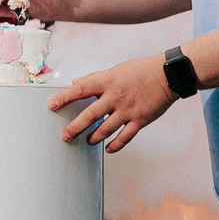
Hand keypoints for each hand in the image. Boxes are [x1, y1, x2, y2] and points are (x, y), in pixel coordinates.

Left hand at [50, 54, 177, 152]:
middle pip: (90, 115)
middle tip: (65, 136)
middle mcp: (116, 97)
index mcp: (108, 82)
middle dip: (75, 127)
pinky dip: (114, 145)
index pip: (80, 90)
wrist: (167, 75)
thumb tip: (76, 83)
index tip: (51, 105)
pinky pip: (124, 137)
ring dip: (93, 137)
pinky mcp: (140, 120)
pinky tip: (107, 149)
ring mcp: (128, 110)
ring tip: (87, 141)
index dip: (64, 97)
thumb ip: (95, 78)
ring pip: (105, 129)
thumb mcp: (115, 70)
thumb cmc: (140, 71)